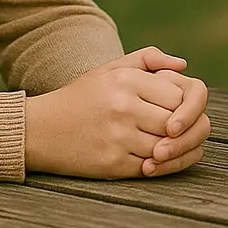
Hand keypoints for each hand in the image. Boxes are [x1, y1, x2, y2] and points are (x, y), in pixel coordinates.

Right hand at [24, 47, 209, 179]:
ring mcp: (118, 136)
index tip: (179, 112)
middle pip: (178, 123)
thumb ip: (148, 59)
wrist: (39, 129)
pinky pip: (152, 168)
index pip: (180, 95)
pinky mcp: (112, 163)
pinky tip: (156, 162)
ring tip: (171, 148)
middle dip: (186, 131)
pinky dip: (160, 168)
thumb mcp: (109, 69)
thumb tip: (184, 66)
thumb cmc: (80, 98)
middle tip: (182, 134)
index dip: (187, 106)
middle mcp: (124, 106)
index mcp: (126, 80)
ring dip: (175, 151)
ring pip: (168, 148)